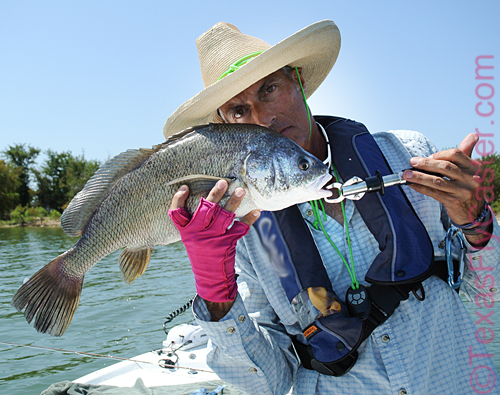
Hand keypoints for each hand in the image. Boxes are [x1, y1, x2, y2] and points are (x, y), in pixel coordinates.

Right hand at [169, 180, 259, 316]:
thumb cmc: (201, 253)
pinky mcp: (227, 244)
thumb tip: (208, 197)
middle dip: (215, 194)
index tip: (185, 187)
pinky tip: (257, 210)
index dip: (178, 200)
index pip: (176, 213)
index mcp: (186, 231)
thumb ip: (195, 222)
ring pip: (224, 216)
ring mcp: (213, 238)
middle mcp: (198, 233)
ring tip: (241, 190)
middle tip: (223, 182)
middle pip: (205, 209)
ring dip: (233, 202)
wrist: (210, 278)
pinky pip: (240, 228)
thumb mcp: (192, 239)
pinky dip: (249, 219)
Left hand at [403, 133, 491, 245]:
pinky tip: (412, 185)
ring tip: (406, 174)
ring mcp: (462, 191)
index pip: (455, 155)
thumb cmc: (468, 186)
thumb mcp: (471, 170)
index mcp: (474, 167)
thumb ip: (467, 153)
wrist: (475, 212)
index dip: (439, 154)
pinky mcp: (454, 202)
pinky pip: (434, 193)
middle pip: (445, 167)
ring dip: (419, 176)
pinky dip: (421, 188)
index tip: (428, 156)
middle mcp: (471, 179)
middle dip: (426, 164)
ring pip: (437, 181)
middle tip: (412, 161)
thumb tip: (473, 135)